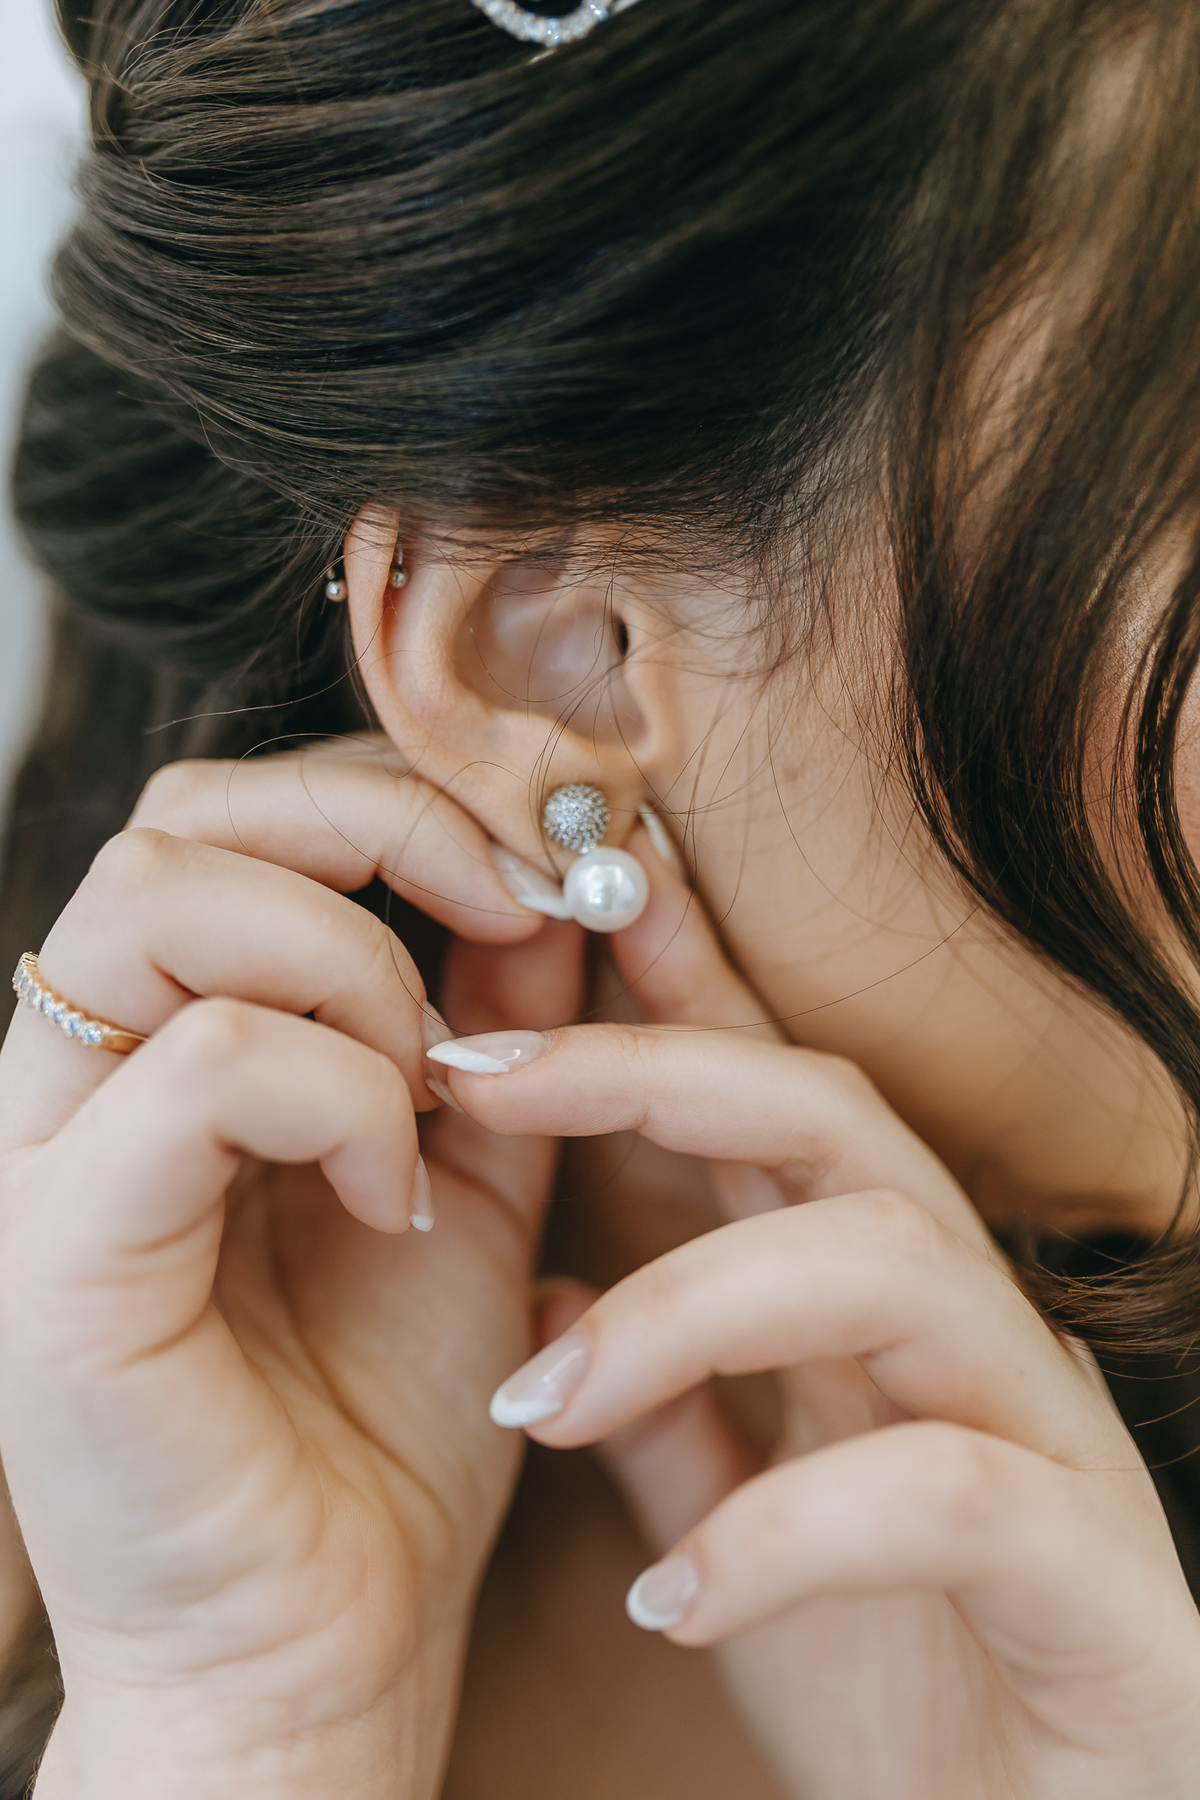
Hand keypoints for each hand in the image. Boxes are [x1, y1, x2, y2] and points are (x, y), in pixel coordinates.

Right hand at [0, 739, 580, 1796]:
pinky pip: (195, 1068)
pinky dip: (334, 1097)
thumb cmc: (385, 1414)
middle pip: (179, 818)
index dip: (389, 801)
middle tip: (498, 922)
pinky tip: (396, 1197)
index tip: (531, 878)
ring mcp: (48, 1155)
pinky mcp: (58, 1254)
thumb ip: (498, 1028)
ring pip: (161, 900)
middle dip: (371, 829)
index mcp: (166, 1041)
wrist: (326, 1636)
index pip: (229, 816)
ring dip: (347, 966)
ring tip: (426, 1095)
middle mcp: (81, 1076)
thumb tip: (548, 886)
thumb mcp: (469, 1175)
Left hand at [427, 837, 1199, 1799]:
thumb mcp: (742, 1541)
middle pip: (837, 1122)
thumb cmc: (905, 1695)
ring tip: (540, 1396)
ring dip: (694, 1305)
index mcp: (888, 1318)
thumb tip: (544, 1289)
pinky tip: (677, 1599)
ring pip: (898, 1260)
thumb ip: (667, 1412)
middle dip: (658, 1071)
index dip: (673, 994)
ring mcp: (1052, 1444)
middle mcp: (979, 1340)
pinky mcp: (1098, 1581)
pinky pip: (953, 1493)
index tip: (536, 921)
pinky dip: (792, 1524)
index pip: (782, 1105)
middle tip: (477, 1081)